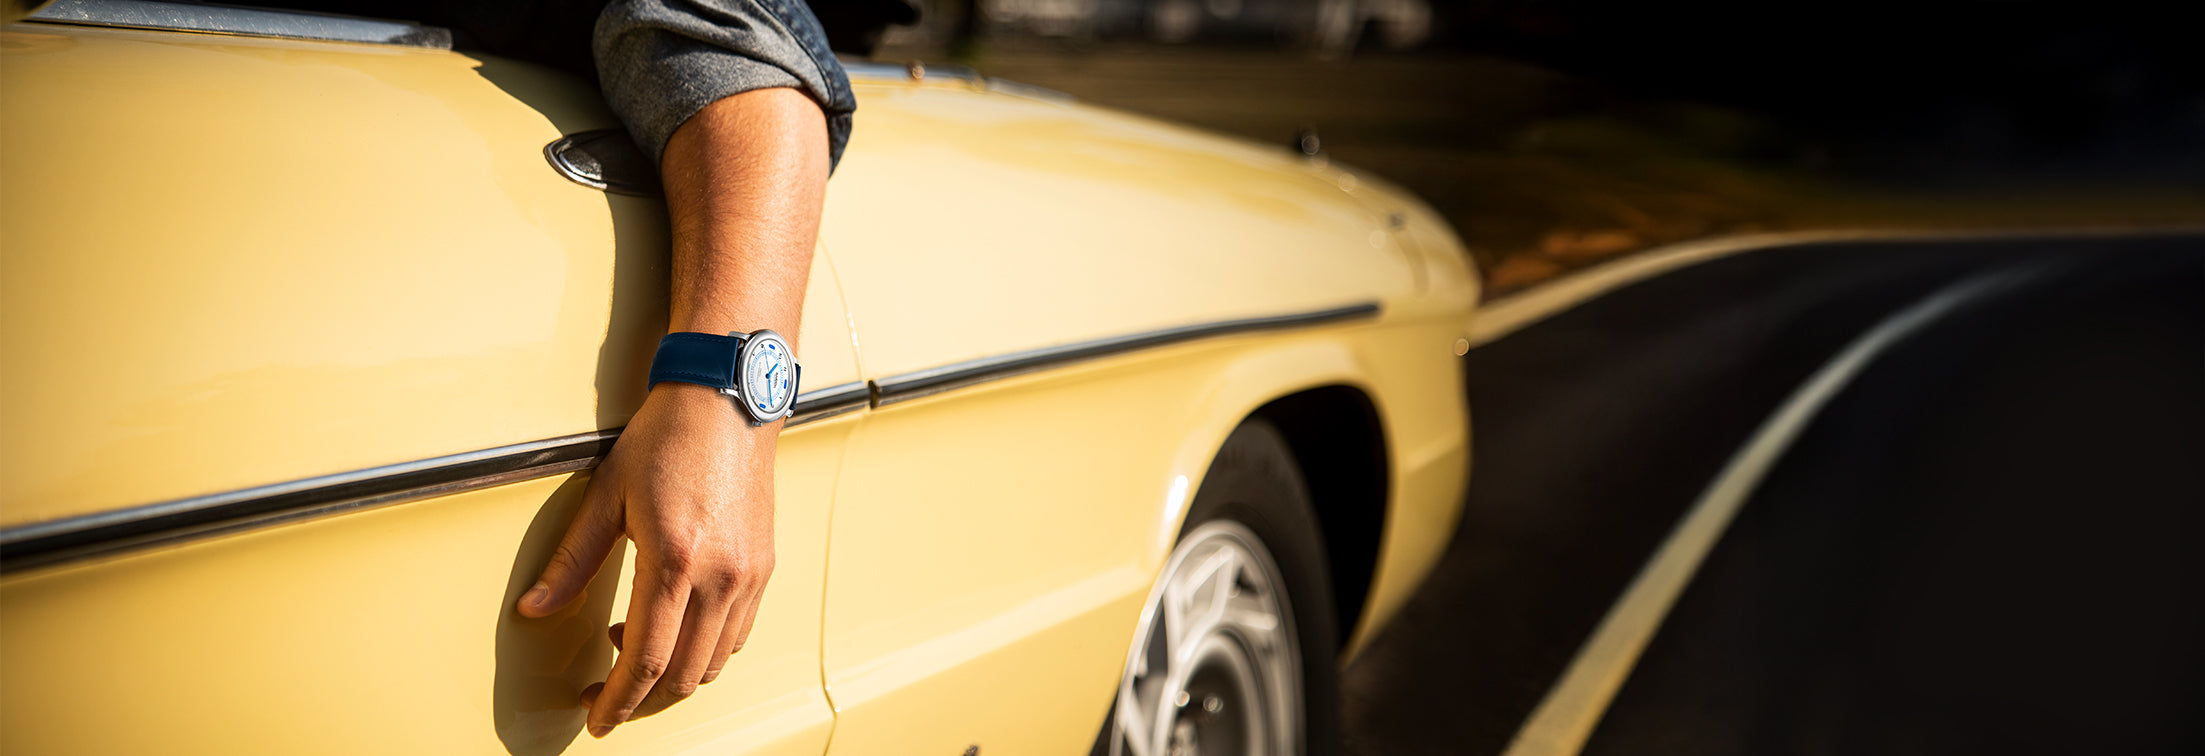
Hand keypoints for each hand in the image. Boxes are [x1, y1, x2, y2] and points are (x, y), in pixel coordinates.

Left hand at [515, 381, 777, 737]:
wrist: (728, 401)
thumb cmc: (667, 438)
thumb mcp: (605, 496)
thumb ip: (571, 561)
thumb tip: (533, 608)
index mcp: (675, 561)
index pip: (646, 660)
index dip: (618, 700)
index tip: (597, 718)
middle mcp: (720, 577)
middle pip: (683, 676)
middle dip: (641, 700)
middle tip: (606, 699)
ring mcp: (747, 575)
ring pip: (713, 664)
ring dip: (673, 679)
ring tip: (632, 655)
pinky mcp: (762, 568)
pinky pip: (736, 636)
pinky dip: (703, 652)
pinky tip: (673, 629)